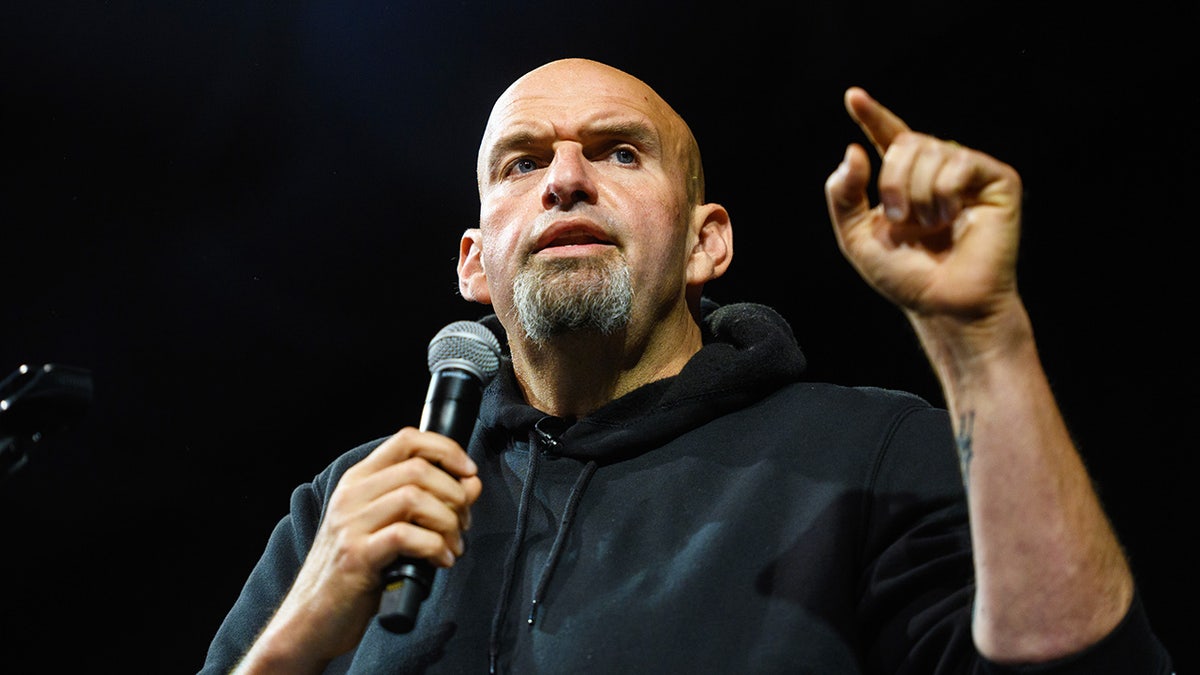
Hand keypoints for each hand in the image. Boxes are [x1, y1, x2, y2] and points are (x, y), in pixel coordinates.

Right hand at [241, 427, 482, 668]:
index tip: (469, 473)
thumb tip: (471, 484)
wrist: (310, 620)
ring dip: (447, 522)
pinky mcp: (356, 556)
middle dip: (455, 494)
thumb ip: (430, 502)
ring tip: (453, 545)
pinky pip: (406, 535)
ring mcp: (350, 524)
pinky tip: (441, 561)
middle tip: (463, 522)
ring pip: (415, 498)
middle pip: (419, 469)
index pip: (407, 439)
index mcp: (359, 481)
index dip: (447, 450)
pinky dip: (434, 546)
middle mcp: (352, 496)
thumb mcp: (390, 528)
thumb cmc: (354, 574)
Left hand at [824, 87, 1023, 323]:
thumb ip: (844, 195)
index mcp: (907, 180)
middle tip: (898, 219)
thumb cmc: (907, 277)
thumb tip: (852, 150)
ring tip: (929, 226)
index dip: (872, 115)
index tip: (853, 96)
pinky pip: (960, 162)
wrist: (945, 304)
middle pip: (906, 141)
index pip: (889, 137)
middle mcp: (939, 170)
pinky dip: (945, 192)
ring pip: (931, 149)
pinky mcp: (998, 180)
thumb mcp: (857, 237)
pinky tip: (952, 218)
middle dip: (892, 180)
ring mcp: (970, 172)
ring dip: (917, 193)